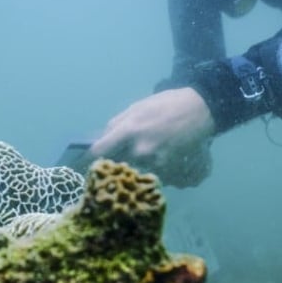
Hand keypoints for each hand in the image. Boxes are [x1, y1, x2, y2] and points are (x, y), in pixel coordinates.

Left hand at [89, 87, 216, 187]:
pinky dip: (156, 171)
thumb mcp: (136, 108)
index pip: (99, 152)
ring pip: (136, 174)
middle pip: (117, 168)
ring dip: (137, 169)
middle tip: (116, 163)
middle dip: (114, 167)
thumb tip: (100, 141)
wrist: (201, 109)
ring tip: (149, 155)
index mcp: (129, 131)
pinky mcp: (173, 173)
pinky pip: (156, 177)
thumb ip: (116, 125)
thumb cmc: (165, 105)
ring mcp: (157, 164)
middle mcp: (141, 151)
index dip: (87, 160)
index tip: (80, 166)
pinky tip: (164, 157)